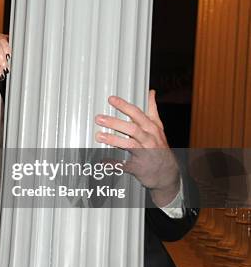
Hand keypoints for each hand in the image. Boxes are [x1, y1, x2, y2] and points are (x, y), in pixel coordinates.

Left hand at [94, 90, 179, 206]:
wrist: (167, 173)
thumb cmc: (159, 148)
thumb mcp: (158, 128)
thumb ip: (152, 110)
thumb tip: (151, 92)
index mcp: (152, 128)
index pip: (137, 114)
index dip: (124, 106)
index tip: (111, 99)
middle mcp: (149, 140)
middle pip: (132, 129)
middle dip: (115, 122)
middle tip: (99, 118)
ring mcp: (145, 154)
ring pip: (129, 145)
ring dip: (114, 140)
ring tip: (99, 136)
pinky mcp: (139, 168)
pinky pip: (125, 165)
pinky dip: (114, 163)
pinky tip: (103, 159)